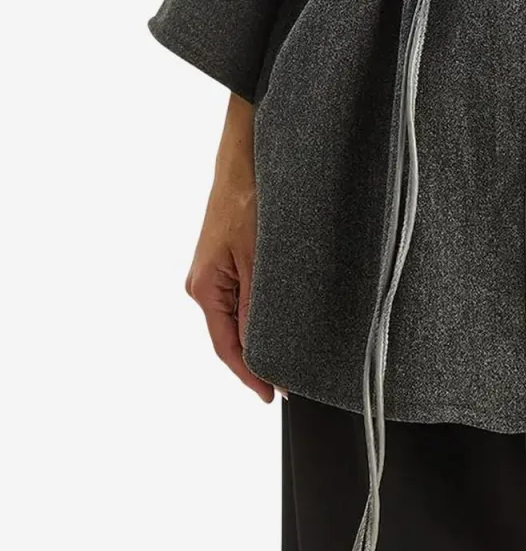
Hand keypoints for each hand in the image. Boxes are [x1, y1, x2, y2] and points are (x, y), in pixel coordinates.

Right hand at [184, 93, 285, 403]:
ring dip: (264, 334)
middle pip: (232, 335)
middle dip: (260, 359)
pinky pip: (246, 296)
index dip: (251, 375)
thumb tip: (262, 353)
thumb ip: (256, 307)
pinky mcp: (230, 258)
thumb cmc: (250, 198)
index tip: (273, 397)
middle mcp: (204, 284)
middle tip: (293, 382)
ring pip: (241, 316)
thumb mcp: (259, 257)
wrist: (246, 153)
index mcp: (204, 288)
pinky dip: (263, 311)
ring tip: (296, 357)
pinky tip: (287, 319)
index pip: (227, 347)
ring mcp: (216, 271)